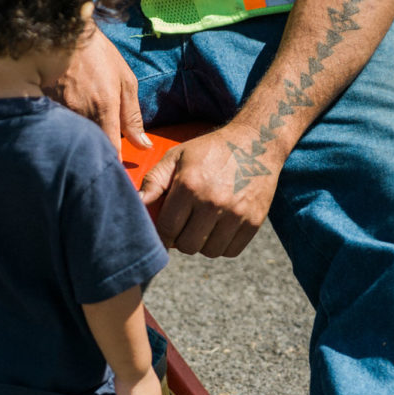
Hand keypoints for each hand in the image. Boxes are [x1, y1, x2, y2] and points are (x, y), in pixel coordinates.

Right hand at [46, 25, 150, 153]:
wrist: (61, 32)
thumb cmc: (96, 54)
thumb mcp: (124, 81)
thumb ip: (133, 117)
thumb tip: (143, 146)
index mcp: (103, 109)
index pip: (110, 151)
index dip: (114, 162)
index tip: (117, 167)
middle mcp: (80, 114)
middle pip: (90, 148)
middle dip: (96, 152)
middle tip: (101, 146)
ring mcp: (59, 111)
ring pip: (72, 139)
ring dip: (79, 140)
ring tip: (80, 121)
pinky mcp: (42, 108)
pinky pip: (56, 128)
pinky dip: (62, 129)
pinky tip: (64, 119)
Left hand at [139, 125, 281, 257]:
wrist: (256, 142)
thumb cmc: (210, 150)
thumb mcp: (176, 157)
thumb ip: (154, 181)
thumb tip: (137, 203)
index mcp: (189, 185)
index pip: (167, 229)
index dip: (162, 234)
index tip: (165, 231)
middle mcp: (212, 202)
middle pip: (187, 245)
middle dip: (181, 239)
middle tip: (185, 226)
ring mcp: (236, 213)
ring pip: (209, 252)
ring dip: (202, 243)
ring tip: (203, 226)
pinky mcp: (254, 221)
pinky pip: (231, 251)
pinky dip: (222, 245)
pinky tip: (219, 228)